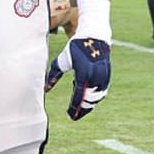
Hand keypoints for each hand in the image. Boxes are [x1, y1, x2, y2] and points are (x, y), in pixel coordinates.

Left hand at [44, 0, 110, 119]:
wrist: (94, 36)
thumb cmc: (75, 48)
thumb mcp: (62, 61)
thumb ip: (54, 75)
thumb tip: (45, 89)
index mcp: (83, 74)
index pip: (78, 97)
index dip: (74, 108)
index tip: (70, 116)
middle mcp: (95, 77)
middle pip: (90, 101)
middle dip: (82, 109)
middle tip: (74, 115)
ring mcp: (103, 77)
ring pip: (97, 97)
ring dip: (88, 103)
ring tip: (78, 104)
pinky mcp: (107, 76)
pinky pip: (102, 91)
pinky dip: (94, 96)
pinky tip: (84, 94)